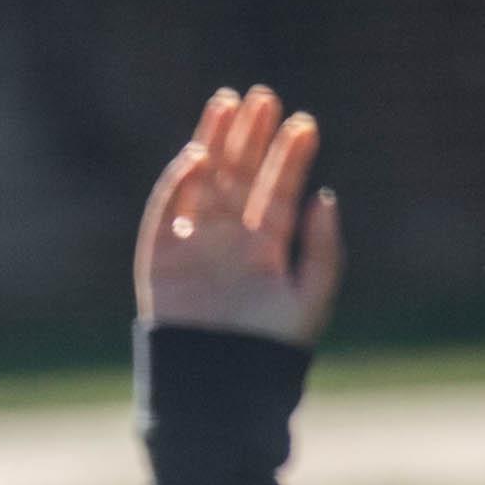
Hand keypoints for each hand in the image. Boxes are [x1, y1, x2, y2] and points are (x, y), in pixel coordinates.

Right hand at [136, 86, 341, 343]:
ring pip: (205, 182)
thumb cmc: (268, 351)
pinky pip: (168, 212)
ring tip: (228, 102)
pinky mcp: (161, 257)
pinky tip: (199, 155)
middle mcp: (230, 241)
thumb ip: (323, 250)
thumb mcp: (310, 299)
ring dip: (215, 143)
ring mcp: (194, 246)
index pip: (279, 190)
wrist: (217, 387)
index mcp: (266, 249)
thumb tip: (324, 197)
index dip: (290, 156)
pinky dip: (180, 184)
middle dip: (251, 137)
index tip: (304, 123)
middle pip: (240, 176)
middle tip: (264, 97)